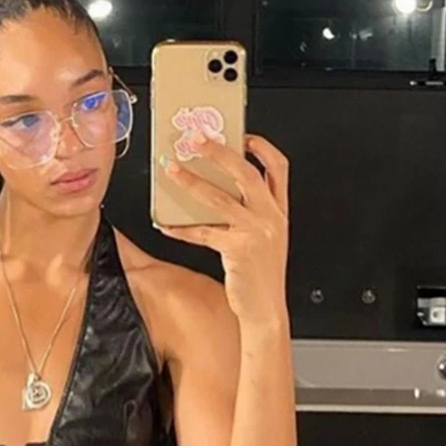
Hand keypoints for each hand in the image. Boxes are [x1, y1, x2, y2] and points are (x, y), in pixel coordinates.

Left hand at [157, 131, 289, 325]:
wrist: (266, 310)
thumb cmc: (262, 277)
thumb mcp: (268, 239)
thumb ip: (254, 215)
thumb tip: (223, 193)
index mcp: (280, 211)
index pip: (279, 168)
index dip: (262, 148)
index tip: (243, 136)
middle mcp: (270, 217)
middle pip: (246, 172)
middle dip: (220, 151)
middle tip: (197, 139)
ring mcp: (255, 232)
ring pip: (219, 197)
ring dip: (192, 181)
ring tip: (173, 170)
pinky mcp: (237, 248)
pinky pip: (202, 232)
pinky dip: (181, 228)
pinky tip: (166, 225)